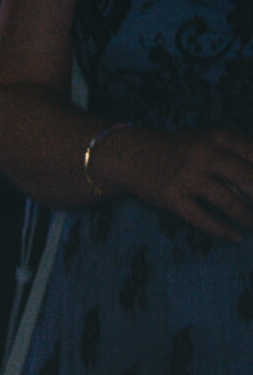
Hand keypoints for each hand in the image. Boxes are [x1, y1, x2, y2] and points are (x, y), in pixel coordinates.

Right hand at [94, 125, 252, 239]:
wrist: (132, 154)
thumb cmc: (180, 150)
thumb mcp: (210, 141)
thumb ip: (238, 153)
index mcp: (218, 138)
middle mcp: (204, 155)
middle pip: (245, 178)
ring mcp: (186, 176)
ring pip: (226, 200)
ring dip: (246, 217)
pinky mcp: (172, 196)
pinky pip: (201, 217)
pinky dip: (221, 229)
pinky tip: (234, 236)